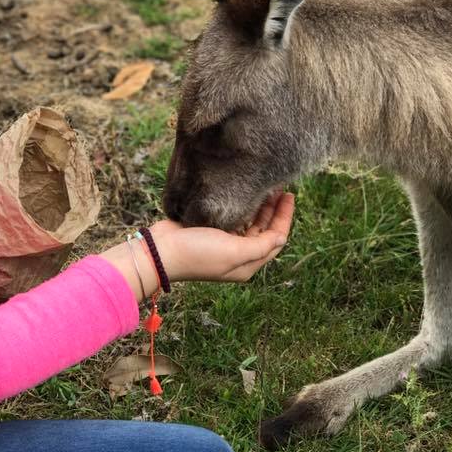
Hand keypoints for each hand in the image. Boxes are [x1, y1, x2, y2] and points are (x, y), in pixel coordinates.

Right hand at [151, 190, 293, 282]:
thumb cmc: (198, 253)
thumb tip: (282, 237)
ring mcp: (224, 243)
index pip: (275, 240)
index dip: (284, 218)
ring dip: (260, 207)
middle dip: (274, 210)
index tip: (289, 195)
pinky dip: (243, 207)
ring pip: (250, 223)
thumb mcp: (235, 251)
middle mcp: (238, 255)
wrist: (161, 250)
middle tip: (279, 186)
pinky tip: (245, 194)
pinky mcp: (210, 231)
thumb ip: (262, 245)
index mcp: (247, 264)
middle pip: (264, 230)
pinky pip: (234, 218)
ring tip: (266, 187)